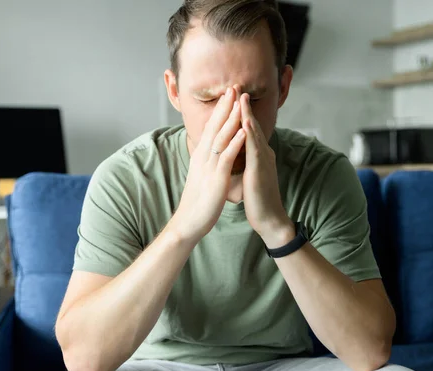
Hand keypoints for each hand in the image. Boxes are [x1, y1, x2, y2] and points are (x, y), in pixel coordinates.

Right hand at [169, 87, 245, 242]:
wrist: (189, 222)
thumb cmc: (198, 201)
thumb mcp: (202, 176)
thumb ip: (207, 162)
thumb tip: (211, 152)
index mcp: (201, 156)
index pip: (211, 128)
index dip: (220, 110)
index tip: (229, 94)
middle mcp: (203, 157)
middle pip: (214, 126)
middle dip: (225, 106)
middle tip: (234, 86)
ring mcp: (208, 167)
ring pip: (220, 137)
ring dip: (230, 118)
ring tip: (239, 101)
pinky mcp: (216, 179)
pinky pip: (226, 158)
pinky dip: (234, 143)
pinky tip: (243, 131)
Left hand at [240, 94, 294, 247]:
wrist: (269, 218)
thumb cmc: (257, 199)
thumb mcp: (248, 175)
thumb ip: (244, 161)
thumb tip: (234, 152)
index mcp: (258, 154)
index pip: (247, 129)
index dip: (240, 113)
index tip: (231, 98)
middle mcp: (263, 153)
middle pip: (251, 125)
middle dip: (243, 106)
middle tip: (236, 87)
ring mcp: (263, 160)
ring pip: (254, 132)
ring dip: (246, 114)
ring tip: (240, 97)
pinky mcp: (260, 169)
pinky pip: (254, 148)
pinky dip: (249, 133)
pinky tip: (244, 121)